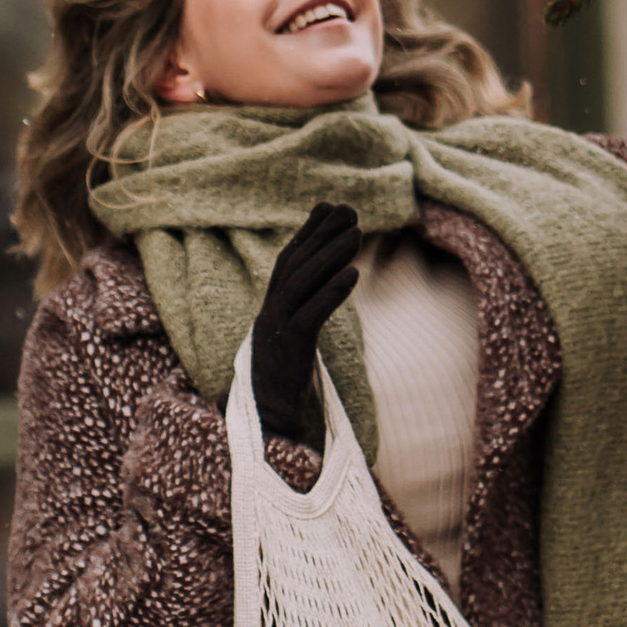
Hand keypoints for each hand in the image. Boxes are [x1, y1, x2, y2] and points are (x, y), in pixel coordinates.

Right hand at [250, 205, 361, 440]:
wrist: (268, 421)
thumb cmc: (285, 380)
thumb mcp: (293, 339)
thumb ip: (304, 310)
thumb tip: (327, 283)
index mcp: (270, 309)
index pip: (288, 260)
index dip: (308, 231)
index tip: (328, 206)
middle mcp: (269, 313)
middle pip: (296, 264)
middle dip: (322, 234)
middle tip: (349, 209)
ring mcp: (277, 330)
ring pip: (302, 283)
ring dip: (331, 255)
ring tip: (358, 233)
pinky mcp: (290, 350)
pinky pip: (311, 315)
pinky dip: (332, 292)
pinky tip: (354, 274)